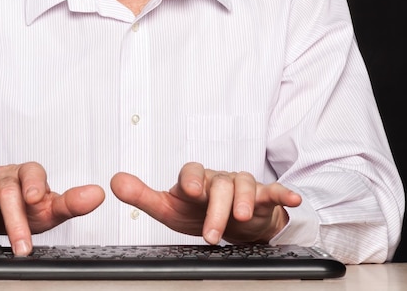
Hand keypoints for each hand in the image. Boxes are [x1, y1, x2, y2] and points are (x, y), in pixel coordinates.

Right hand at [0, 162, 104, 254]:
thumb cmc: (22, 209)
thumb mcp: (46, 210)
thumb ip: (71, 203)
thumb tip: (98, 194)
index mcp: (29, 177)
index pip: (34, 175)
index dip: (34, 185)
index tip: (36, 198)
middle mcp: (7, 176)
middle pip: (11, 191)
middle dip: (16, 216)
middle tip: (21, 243)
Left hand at [110, 163, 301, 244]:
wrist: (230, 221)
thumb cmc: (197, 211)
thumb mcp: (168, 208)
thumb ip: (141, 195)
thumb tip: (114, 181)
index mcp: (195, 180)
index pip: (191, 172)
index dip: (190, 179)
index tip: (188, 191)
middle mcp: (218, 179)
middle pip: (218, 185)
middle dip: (215, 209)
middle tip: (210, 234)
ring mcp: (241, 186)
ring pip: (243, 185)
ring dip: (243, 202)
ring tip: (241, 220)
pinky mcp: (263, 197)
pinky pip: (273, 191)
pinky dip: (283, 193)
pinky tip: (292, 199)